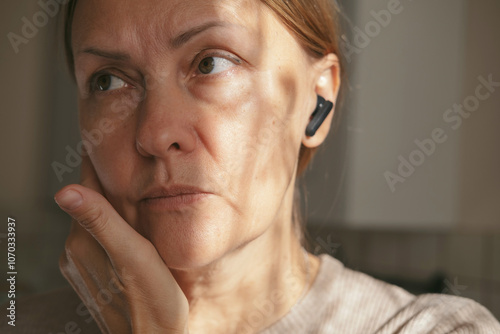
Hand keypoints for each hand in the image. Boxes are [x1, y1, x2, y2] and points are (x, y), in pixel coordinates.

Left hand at [55, 155, 188, 332]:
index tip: (108, 131)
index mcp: (83, 239)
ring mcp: (82, 262)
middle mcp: (75, 249)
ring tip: (135, 178)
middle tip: (128, 150)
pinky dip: (112, 220)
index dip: (97, 158)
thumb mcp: (134, 259)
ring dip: (110, 197)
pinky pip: (99, 233)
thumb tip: (64, 190)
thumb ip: (103, 224)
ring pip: (95, 215)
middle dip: (106, 175)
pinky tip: (132, 218)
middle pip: (89, 197)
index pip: (85, 184)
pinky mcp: (93, 271)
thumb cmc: (154, 304)